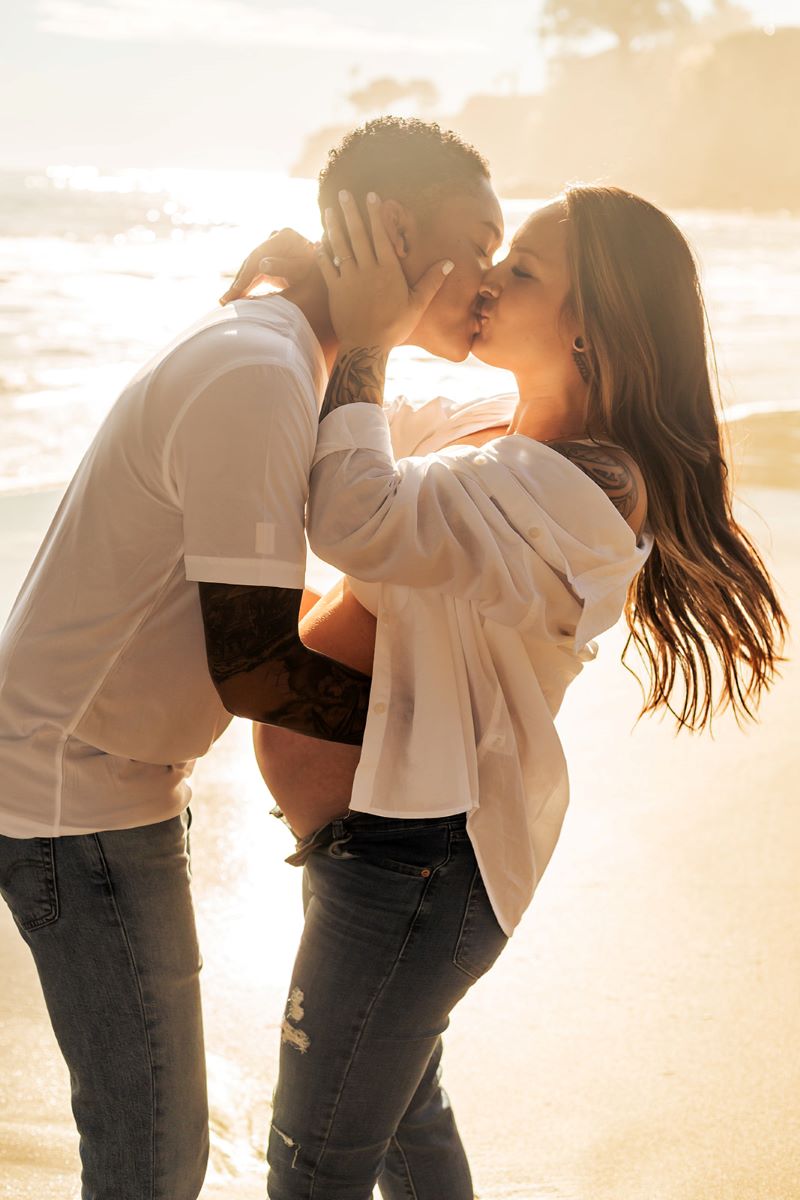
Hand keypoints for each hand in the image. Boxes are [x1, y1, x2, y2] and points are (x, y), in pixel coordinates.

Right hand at [219, 228, 316, 304]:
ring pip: (251, 268)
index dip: (245, 275)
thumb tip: (262, 264)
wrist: (327, 273)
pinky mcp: (270, 257)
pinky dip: (247, 285)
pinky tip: (236, 297)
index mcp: (284, 237)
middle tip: (225, 301)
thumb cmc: (318, 273)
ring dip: (240, 285)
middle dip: (239, 282)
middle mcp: (275, 237)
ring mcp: (272, 246)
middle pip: (252, 261)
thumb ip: (284, 267)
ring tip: (226, 302)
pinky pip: (255, 272)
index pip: (258, 257)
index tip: (235, 291)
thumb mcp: (303, 271)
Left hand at [318, 190, 453, 351]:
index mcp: (388, 270)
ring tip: (330, 209)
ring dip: (334, 226)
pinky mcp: (334, 291)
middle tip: (345, 192)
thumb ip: (432, 281)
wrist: (367, 347)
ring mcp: (348, 279)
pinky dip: (322, 252)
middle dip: (351, 212)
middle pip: (358, 235)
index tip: (371, 196)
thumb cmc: (394, 327)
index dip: (375, 214)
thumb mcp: (417, 305)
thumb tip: (449, 262)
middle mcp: (367, 270)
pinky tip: (319, 239)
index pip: (381, 235)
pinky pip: (326, 267)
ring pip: (340, 246)